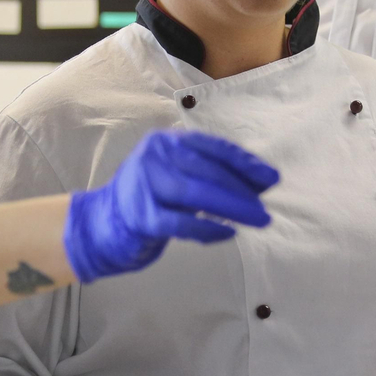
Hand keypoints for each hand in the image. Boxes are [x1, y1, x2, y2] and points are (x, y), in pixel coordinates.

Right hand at [64, 130, 279, 283]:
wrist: (103, 224)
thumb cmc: (151, 199)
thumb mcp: (180, 177)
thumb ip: (213, 176)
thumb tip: (262, 182)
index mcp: (166, 142)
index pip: (212, 147)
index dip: (244, 162)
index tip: (271, 178)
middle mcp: (154, 157)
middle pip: (207, 171)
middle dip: (242, 189)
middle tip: (266, 208)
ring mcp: (144, 186)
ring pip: (196, 194)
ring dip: (232, 208)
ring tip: (258, 219)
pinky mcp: (140, 217)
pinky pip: (181, 223)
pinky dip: (208, 229)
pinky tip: (228, 233)